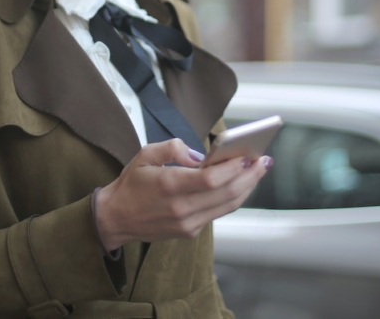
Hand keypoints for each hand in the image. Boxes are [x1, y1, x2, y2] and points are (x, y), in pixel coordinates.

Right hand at [94, 139, 271, 250]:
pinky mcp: (190, 231)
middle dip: (249, 176)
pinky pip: (218, 212)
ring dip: (247, 188)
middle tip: (263, 161)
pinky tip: (240, 184)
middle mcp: (181, 208)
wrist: (116, 218)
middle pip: (226, 193)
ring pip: (227, 205)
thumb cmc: (131, 184)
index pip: (211, 179)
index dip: (233, 168)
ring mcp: (187, 223)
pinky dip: (232, 198)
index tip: (247, 156)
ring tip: (258, 171)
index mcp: (169, 185)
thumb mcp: (145, 155)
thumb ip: (173, 148)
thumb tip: (200, 155)